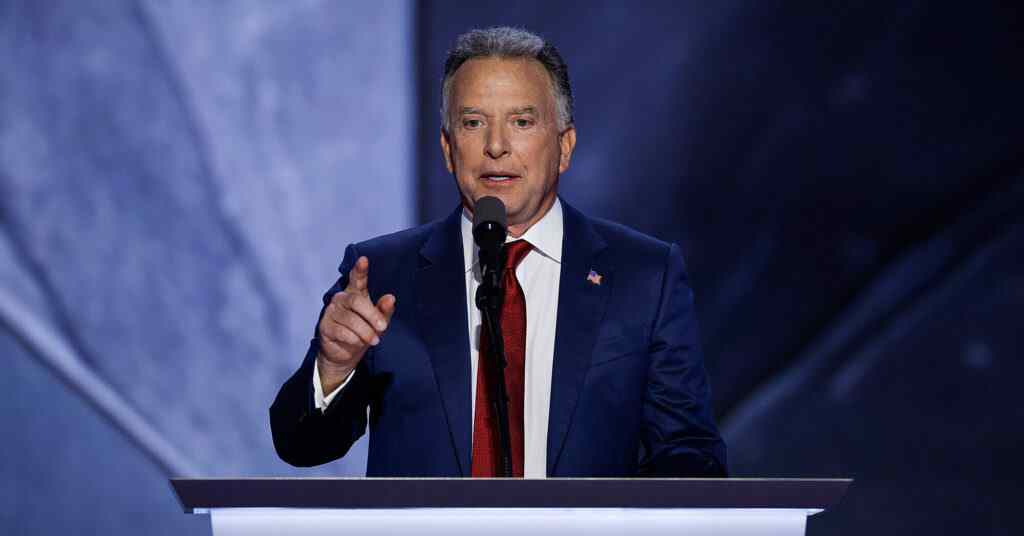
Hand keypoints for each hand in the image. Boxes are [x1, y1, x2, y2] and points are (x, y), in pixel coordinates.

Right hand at [316, 256, 395, 391]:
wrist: (346, 354)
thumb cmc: (363, 332)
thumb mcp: (378, 322)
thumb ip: (384, 310)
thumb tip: (391, 298)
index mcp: (355, 293)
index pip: (357, 279)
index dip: (360, 270)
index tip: (363, 260)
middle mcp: (341, 299)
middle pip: (356, 301)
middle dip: (372, 315)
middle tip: (383, 327)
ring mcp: (331, 312)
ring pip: (350, 320)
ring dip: (365, 332)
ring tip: (374, 340)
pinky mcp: (325, 326)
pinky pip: (342, 331)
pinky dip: (354, 339)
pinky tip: (357, 343)